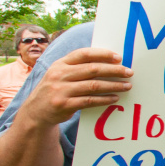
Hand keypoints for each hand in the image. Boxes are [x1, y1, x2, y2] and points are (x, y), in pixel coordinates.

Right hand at [17, 48, 132, 127]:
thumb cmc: (55, 89)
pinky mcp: (64, 105)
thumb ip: (77, 67)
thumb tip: (108, 62)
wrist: (35, 112)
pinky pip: (90, 101)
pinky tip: (115, 98)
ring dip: (113, 85)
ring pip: (94, 85)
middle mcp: (60, 75)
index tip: (118, 57)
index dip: (102, 54)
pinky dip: (104, 99)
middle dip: (114, 70)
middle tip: (129, 72)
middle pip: (93, 69)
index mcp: (60, 64)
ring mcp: (61, 90)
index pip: (84, 54)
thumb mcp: (60, 74)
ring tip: (127, 86)